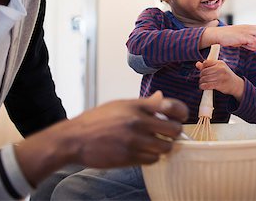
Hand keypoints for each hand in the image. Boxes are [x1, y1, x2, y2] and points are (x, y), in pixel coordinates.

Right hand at [68, 91, 187, 166]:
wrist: (74, 139)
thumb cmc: (96, 121)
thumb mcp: (120, 105)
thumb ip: (143, 103)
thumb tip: (161, 96)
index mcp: (137, 105)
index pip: (172, 106)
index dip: (181, 113)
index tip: (181, 117)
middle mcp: (138, 121)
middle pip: (174, 130)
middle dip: (174, 133)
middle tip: (168, 134)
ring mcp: (134, 140)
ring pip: (165, 147)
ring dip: (164, 147)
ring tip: (156, 144)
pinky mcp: (129, 157)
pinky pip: (153, 159)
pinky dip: (152, 157)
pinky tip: (144, 152)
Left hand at [196, 59, 243, 100]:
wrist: (236, 84)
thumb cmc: (225, 75)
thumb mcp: (219, 68)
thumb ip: (208, 66)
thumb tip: (197, 64)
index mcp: (220, 63)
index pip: (206, 62)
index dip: (203, 67)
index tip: (204, 71)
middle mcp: (221, 69)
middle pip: (204, 71)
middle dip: (201, 76)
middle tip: (202, 78)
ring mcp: (221, 77)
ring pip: (205, 79)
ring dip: (201, 82)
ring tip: (202, 83)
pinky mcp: (220, 85)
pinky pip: (207, 85)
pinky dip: (203, 86)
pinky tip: (202, 87)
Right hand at [204, 24, 255, 50]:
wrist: (219, 34)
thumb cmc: (230, 36)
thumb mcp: (243, 36)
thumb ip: (251, 37)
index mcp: (251, 27)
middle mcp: (251, 27)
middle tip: (252, 41)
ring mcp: (248, 31)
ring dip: (255, 42)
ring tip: (245, 42)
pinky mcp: (245, 36)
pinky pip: (254, 43)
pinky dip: (250, 46)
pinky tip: (242, 44)